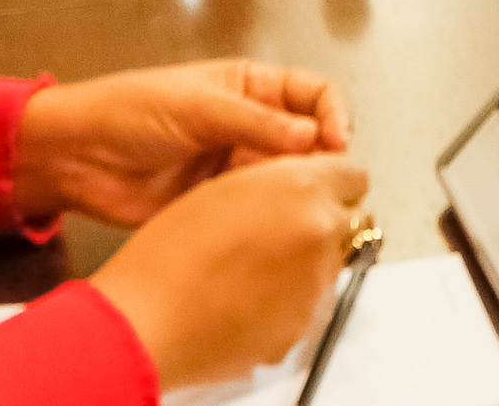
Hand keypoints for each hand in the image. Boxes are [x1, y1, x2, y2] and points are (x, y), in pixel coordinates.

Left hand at [15, 60, 353, 226]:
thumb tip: (311, 136)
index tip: (336, 139)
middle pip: (309, 138)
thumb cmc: (126, 111)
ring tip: (292, 198)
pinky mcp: (220, 201)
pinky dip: (270, 213)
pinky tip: (267, 217)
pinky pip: (259, 207)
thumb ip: (255, 122)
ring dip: (295, 187)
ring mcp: (236, 165)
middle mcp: (251, 124)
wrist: (76, 158)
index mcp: (249, 86)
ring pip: (287, 176)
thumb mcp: (196, 105)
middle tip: (320, 177)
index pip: (314, 93)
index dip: (333, 114)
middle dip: (321, 156)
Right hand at [87, 155, 367, 390]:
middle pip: (346, 221)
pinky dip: (288, 301)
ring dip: (305, 263)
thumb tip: (293, 192)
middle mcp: (319, 231)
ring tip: (251, 272)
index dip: (330, 182)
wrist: (146, 321)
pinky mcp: (305, 324)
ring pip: (330, 264)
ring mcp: (316, 282)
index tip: (316, 191)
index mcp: (300, 187)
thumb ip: (274, 186)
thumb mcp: (222, 190)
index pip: (352, 174)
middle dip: (320, 224)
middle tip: (279, 234)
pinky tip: (246, 301)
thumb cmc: (165, 256)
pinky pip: (309, 304)